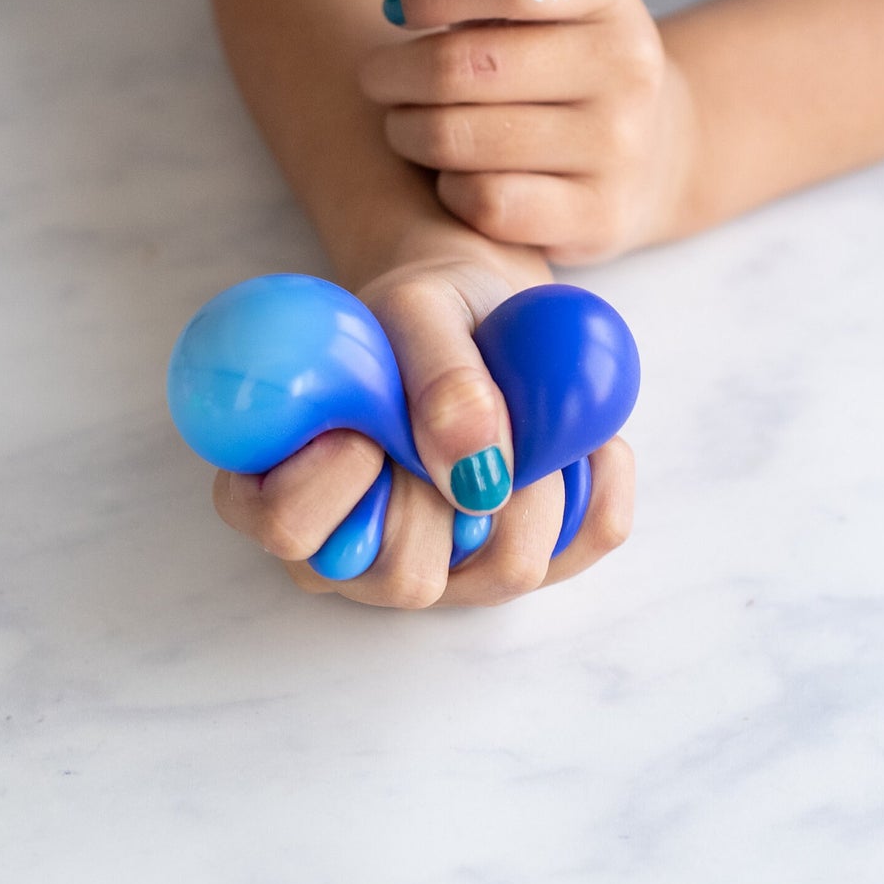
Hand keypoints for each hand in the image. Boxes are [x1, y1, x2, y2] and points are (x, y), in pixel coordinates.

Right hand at [209, 251, 634, 607]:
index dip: (331, 479)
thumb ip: (436, 375)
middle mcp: (357, 553)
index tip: (365, 424)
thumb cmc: (423, 314)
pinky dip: (600, 477)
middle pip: (404, 575)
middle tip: (463, 410)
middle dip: (451, 484)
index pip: (286, 526)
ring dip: (537, 480)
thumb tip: (477, 469)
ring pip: (504, 573)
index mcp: (283, 488)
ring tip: (525, 411)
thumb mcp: (420, 308)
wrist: (481, 314)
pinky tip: (583, 433)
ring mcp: (444, 573)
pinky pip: (584, 544)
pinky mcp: (521, 561)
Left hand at [359, 0, 698, 264]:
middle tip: (377, 77)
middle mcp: (626, 65)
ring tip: (402, 124)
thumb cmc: (562, 58)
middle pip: (466, 63)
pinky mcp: (599, 215)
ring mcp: (617, 146)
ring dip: (407, 131)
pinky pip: (486, 201)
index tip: (399, 6)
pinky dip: (450, 188)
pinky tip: (452, 175)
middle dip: (395, 71)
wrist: (652, 154)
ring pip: (462, 137)